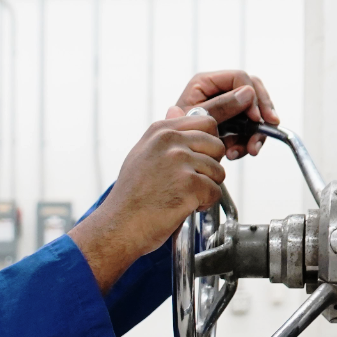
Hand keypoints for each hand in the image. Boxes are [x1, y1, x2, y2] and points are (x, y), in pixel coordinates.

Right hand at [69, 86, 259, 291]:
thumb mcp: (142, 154)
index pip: (206, 122)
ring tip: (183, 197)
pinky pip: (215, 192)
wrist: (118, 226)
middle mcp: (170, 141)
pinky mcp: (190, 185)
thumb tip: (176, 110)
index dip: (208, 144)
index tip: (197, 160)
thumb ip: (164, 134)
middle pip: (217, 146)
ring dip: (206, 188)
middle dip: (210, 167)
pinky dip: (204, 204)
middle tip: (190, 182)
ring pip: (219, 171)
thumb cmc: (130, 196)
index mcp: (160, 131)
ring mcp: (180, 161)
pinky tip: (184, 207)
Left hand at [174, 71, 277, 159]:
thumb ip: (220, 106)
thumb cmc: (177, 134)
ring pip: (256, 111)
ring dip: (257, 132)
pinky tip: (237, 153)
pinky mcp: (233, 123)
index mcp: (205, 82)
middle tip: (271, 125)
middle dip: (263, 110)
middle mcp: (219, 91)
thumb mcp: (197, 119)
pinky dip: (249, 141)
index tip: (255, 117)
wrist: (173, 156)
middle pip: (254, 90)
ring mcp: (228, 107)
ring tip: (250, 150)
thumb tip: (248, 93)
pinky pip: (251, 128)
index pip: (239, 77)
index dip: (252, 96)